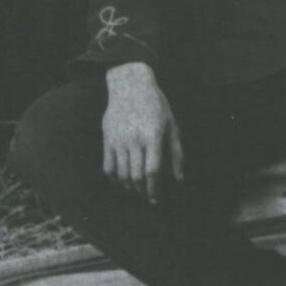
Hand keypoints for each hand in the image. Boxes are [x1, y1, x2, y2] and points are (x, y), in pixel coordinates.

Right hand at [101, 64, 183, 203]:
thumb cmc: (156, 106)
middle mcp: (134, 139)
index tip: (156, 200)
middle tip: (147, 198)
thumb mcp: (172, 126)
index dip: (154, 190)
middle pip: (136, 176)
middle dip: (143, 192)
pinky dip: (114, 180)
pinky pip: (107, 167)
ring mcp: (118, 139)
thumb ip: (176, 153)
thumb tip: (179, 179)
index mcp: (153, 135)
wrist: (130, 85)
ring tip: (136, 192)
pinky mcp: (107, 139)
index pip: (152, 171)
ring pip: (121, 174)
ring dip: (129, 188)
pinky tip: (121, 183)